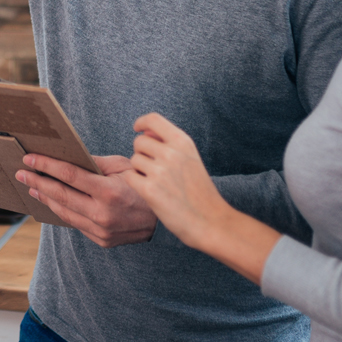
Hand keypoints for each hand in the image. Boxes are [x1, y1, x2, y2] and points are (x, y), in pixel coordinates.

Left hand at [16, 154, 155, 246]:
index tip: (29, 158)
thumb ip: (96, 162)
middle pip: (61, 195)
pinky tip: (51, 201)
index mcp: (109, 192)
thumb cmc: (142, 186)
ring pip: (64, 212)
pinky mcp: (100, 240)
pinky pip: (75, 223)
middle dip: (37, 182)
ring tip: (31, 186)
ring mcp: (101, 230)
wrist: (162, 221)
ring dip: (45, 198)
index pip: (69, 176)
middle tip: (21, 173)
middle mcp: (102, 214)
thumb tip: (69, 156)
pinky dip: (61, 210)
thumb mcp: (124, 167)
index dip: (47, 166)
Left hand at [127, 113, 228, 250]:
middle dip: (142, 153)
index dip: (141, 123)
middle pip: (139, 142)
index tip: (137, 129)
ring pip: (134, 160)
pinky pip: (129, 177)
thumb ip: (169, 144)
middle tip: (154, 169)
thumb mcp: (191, 159)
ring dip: (140, 170)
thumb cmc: (200, 192)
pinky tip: (150, 191)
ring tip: (157, 183)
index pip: (153, 119)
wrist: (212, 222)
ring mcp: (160, 171)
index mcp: (183, 142)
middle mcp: (171, 153)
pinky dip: (136, 183)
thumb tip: (144, 132)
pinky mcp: (149, 190)